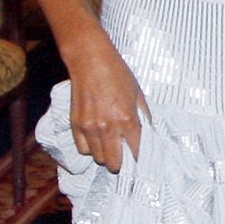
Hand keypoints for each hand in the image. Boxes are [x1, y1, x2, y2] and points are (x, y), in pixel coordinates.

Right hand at [67, 30, 149, 171]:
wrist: (90, 60)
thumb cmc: (117, 74)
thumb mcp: (138, 94)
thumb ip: (143, 116)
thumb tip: (149, 133)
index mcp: (127, 120)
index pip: (136, 151)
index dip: (139, 157)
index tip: (139, 157)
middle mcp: (108, 127)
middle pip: (114, 163)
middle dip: (120, 162)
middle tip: (122, 155)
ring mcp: (90, 128)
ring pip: (98, 158)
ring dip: (104, 154)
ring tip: (108, 144)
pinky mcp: (76, 125)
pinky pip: (83, 149)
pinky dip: (90, 147)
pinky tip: (95, 138)